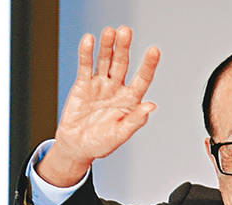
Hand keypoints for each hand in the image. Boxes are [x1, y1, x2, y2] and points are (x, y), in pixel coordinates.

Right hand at [38, 26, 160, 185]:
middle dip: (124, 48)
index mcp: (130, 101)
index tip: (154, 50)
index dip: (148, 65)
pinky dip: (87, 53)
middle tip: (126, 31)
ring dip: (107, 46)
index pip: (142, 79)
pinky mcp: (83, 85)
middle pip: (122, 64)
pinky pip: (86, 66)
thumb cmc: (100, 143)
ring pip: (105, 61)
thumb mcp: (120, 135)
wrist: (77, 147)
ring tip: (110, 32)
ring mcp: (100, 85)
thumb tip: (151, 107)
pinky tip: (90, 40)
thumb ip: (135, 120)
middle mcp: (117, 89)